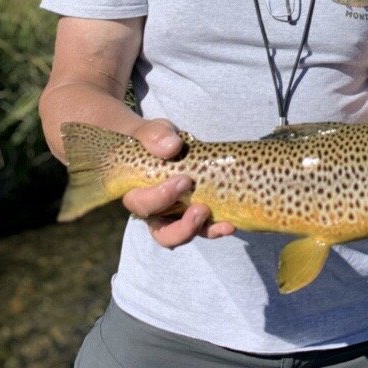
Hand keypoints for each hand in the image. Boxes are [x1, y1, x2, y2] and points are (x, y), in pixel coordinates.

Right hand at [122, 119, 235, 247]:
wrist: (163, 144)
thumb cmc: (151, 140)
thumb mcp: (149, 131)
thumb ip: (153, 136)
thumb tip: (172, 147)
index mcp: (137, 193)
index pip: (143, 204)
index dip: (162, 197)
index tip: (184, 180)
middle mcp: (155, 211)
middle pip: (163, 233)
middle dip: (183, 228)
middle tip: (201, 209)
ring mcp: (176, 215)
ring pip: (185, 235)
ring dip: (204, 231)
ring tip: (224, 225)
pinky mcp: (194, 213)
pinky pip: (203, 227)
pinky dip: (216, 228)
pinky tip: (230, 225)